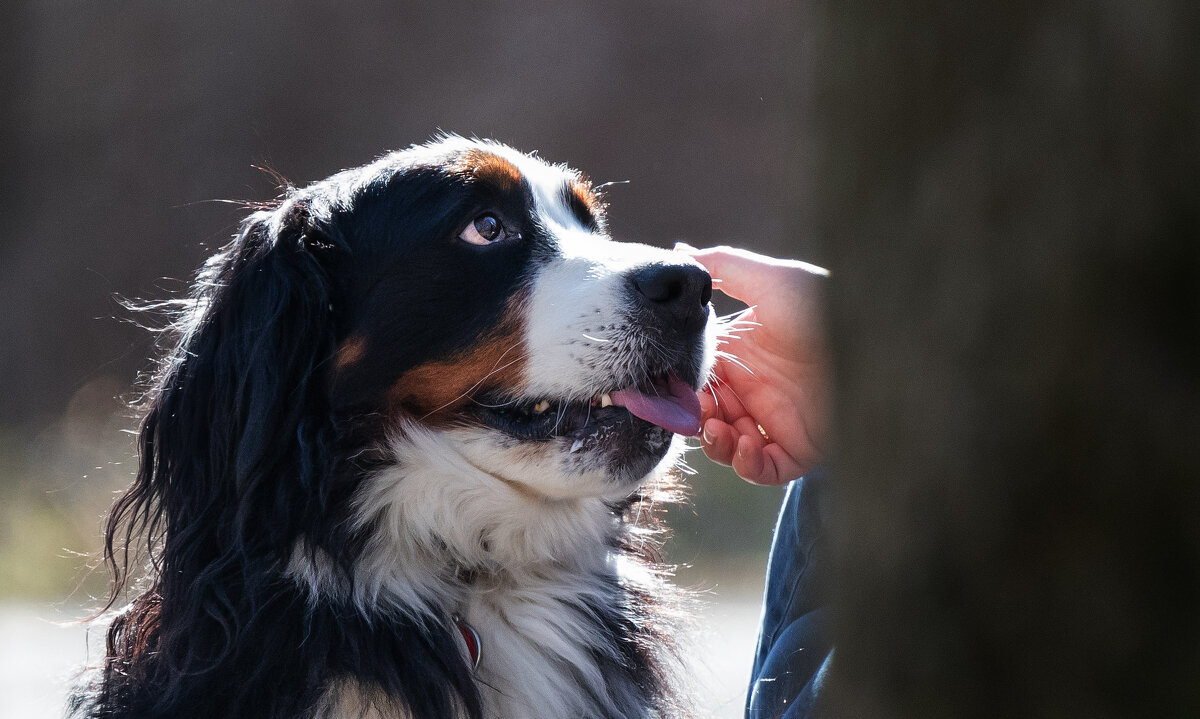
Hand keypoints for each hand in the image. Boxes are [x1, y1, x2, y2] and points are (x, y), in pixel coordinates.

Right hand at [677, 244, 830, 484]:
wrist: (874, 337)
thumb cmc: (823, 304)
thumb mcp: (769, 279)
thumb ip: (721, 266)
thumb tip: (678, 252)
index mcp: (742, 357)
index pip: (697, 379)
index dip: (681, 387)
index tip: (671, 387)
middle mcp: (755, 391)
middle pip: (707, 417)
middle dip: (694, 419)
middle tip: (696, 413)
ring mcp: (776, 422)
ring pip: (728, 447)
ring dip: (715, 443)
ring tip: (719, 429)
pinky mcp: (800, 449)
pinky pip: (764, 470)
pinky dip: (746, 464)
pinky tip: (746, 443)